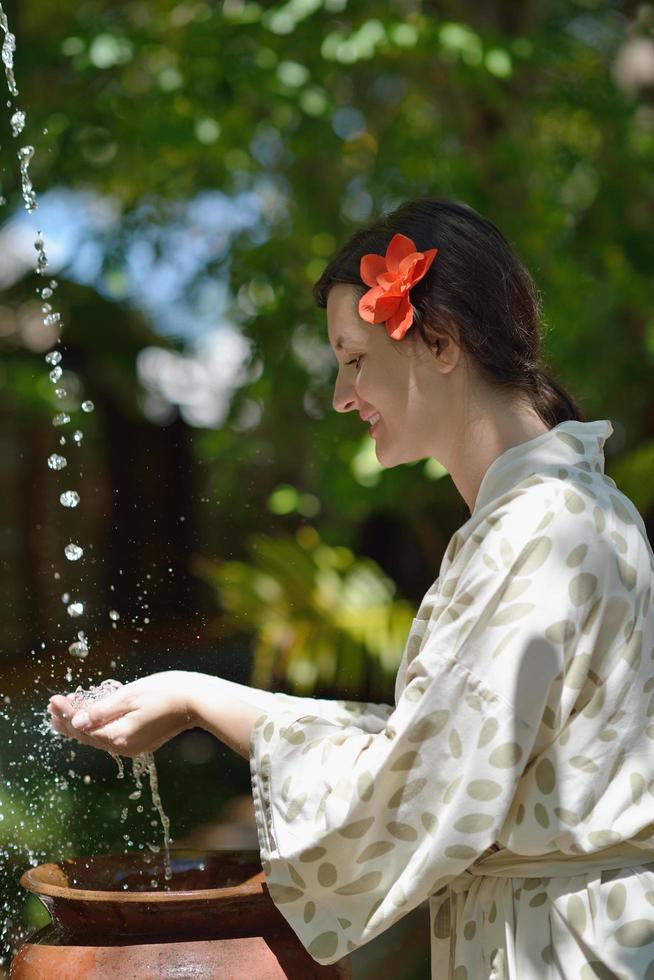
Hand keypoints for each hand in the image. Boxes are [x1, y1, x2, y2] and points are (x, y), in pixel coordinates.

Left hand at [47, 671, 198, 757]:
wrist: (197, 701)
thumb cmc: (165, 692)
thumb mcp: (129, 696)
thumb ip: (101, 710)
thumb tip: (75, 722)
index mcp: (119, 736)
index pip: (82, 727)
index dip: (66, 713)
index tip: (53, 699)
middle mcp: (124, 746)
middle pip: (88, 735)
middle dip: (69, 720)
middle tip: (53, 706)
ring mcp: (133, 745)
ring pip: (100, 735)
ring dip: (83, 722)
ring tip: (67, 711)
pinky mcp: (141, 739)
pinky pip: (113, 733)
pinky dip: (100, 723)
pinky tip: (94, 713)